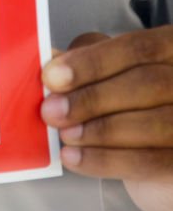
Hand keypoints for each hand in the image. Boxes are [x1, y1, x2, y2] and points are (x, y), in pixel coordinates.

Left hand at [41, 28, 172, 210]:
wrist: (160, 158)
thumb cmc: (135, 103)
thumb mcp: (112, 72)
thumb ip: (86, 61)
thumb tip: (51, 61)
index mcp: (172, 48)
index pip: (137, 48)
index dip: (92, 62)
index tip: (52, 76)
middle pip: (147, 84)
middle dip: (92, 98)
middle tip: (51, 110)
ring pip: (153, 123)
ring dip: (99, 130)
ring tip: (64, 135)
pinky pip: (150, 162)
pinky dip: (106, 161)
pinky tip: (75, 158)